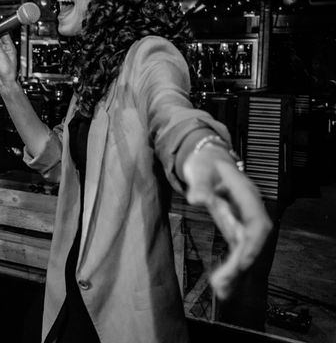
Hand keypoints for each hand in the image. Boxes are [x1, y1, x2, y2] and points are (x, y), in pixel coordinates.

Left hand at [183, 145, 272, 299]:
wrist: (208, 160)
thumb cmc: (206, 163)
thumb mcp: (201, 169)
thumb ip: (200, 185)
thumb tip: (195, 199)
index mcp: (247, 196)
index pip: (257, 224)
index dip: (253, 244)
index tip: (243, 262)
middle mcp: (249, 211)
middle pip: (252, 242)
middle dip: (240, 265)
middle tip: (222, 285)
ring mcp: (243, 221)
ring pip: (245, 250)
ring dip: (235, 272)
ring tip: (221, 292)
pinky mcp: (234, 229)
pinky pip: (235, 251)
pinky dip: (230, 268)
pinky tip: (220, 286)